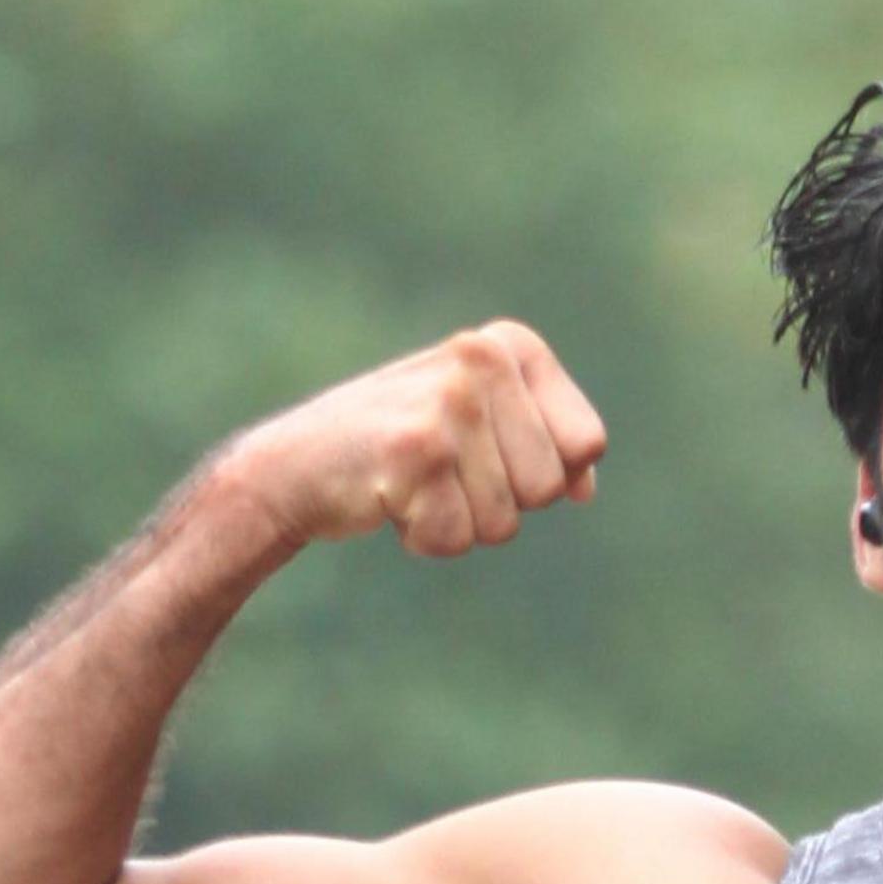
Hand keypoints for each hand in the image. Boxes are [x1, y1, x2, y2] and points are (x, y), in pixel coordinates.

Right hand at [216, 320, 610, 558]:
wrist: (295, 464)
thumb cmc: (400, 449)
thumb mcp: (482, 429)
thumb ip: (545, 447)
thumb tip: (585, 489)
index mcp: (509, 345)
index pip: (586, 444)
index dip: (542, 472)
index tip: (485, 450)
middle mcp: (482, 358)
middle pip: (548, 488)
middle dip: (499, 502)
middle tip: (440, 470)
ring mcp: (449, 403)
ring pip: (504, 521)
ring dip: (458, 522)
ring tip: (414, 482)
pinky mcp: (416, 452)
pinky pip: (457, 538)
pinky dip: (424, 538)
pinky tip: (388, 498)